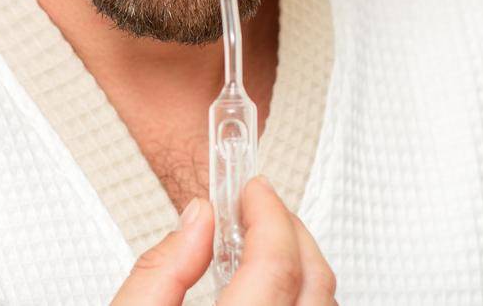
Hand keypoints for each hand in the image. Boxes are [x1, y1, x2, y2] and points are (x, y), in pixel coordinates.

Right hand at [110, 176, 337, 305]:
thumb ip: (159, 271)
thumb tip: (197, 218)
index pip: (276, 266)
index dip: (267, 214)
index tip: (251, 188)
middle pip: (314, 280)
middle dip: (290, 230)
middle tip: (257, 204)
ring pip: (324, 302)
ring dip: (300, 263)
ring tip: (260, 241)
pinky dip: (302, 293)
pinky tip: (269, 285)